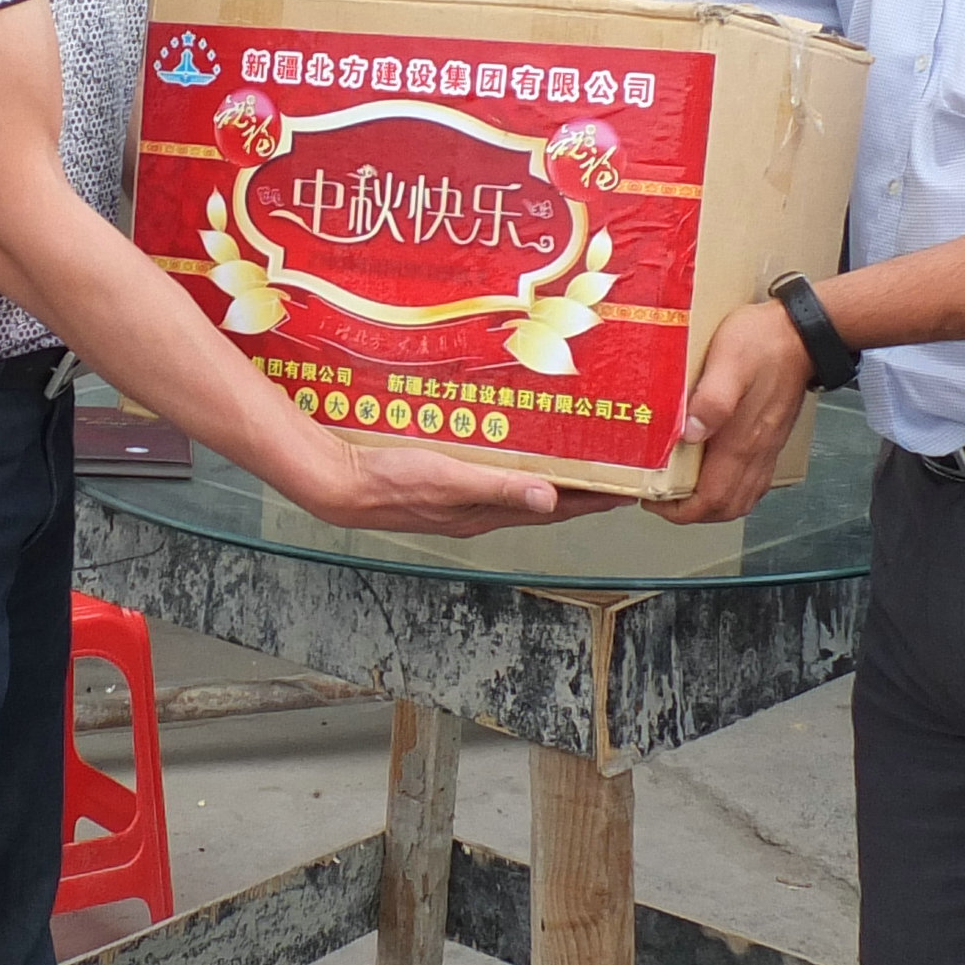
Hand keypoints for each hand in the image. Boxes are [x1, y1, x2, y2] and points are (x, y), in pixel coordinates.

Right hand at [281, 435, 596, 540]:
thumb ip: (497, 488)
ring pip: (517, 490)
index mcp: (484, 513)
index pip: (553, 510)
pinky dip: (512, 469)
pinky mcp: (442, 483)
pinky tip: (511, 451)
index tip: (626, 490)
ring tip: (574, 459)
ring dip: (547, 478)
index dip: (591, 500)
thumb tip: (550, 498)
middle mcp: (477, 510)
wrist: (338, 483)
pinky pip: (490, 477)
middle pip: (541, 502)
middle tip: (612, 471)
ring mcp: (459, 499)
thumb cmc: (389, 482)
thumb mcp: (448, 479)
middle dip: (578, 489)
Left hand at [647, 298, 812, 524]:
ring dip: (710, 504)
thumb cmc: (763, 342)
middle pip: (725, 508)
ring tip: (681, 488)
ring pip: (740, 498)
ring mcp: (765, 448)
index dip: (679, 510)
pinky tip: (711, 472)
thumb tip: (689, 433)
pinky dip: (729, 489)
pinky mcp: (770, 438)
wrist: (802, 332)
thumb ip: (711, 400)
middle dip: (691, 512)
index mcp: (741, 441)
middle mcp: (756, 452)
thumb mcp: (729, 361)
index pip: (711, 500)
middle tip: (662, 496)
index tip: (653, 499)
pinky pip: (751, 481)